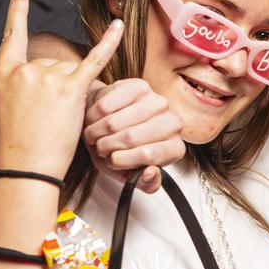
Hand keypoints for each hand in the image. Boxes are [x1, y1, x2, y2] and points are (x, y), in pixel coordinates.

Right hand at [0, 0, 123, 177]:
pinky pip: (94, 60)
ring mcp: (47, 76)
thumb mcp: (7, 110)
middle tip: (46, 121)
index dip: (16, 15)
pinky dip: (109, 43)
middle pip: (52, 65)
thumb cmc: (17, 148)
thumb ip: (21, 88)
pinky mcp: (70, 88)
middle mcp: (24, 69)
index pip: (12, 39)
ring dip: (71, 95)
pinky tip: (119, 25)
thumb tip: (46, 83)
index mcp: (2, 74)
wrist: (24, 169)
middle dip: (56, 90)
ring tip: (57, 123)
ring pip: (70, 73)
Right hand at [83, 78, 185, 193]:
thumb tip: (151, 173)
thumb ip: (144, 183)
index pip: (149, 155)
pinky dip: (93, 116)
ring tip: (95, 135)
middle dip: (107, 147)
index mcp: (175, 148)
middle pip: (131, 138)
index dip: (123, 161)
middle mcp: (173, 123)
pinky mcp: (140, 86)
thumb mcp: (130, 174)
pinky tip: (95, 119)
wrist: (108, 122)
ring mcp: (158, 102)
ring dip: (96, 132)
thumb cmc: (120, 151)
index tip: (112, 161)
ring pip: (115, 122)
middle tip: (100, 148)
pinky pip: (106, 105)